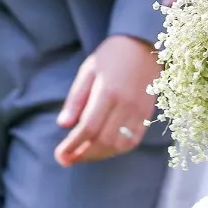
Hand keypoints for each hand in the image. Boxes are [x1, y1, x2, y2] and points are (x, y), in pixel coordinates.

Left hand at [55, 35, 159, 164]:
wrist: (143, 47)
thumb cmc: (111, 57)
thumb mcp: (88, 71)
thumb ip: (76, 99)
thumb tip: (63, 125)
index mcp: (107, 92)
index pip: (88, 127)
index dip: (73, 145)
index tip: (60, 155)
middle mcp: (125, 105)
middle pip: (103, 140)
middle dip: (83, 154)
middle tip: (68, 159)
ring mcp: (139, 113)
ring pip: (118, 145)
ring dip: (99, 155)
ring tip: (83, 155)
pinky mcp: (147, 117)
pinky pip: (132, 142)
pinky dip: (116, 151)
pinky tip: (104, 150)